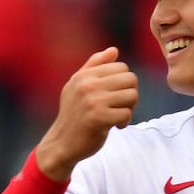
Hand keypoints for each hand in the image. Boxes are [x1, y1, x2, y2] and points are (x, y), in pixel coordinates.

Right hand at [34, 47, 138, 182]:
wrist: (61, 144)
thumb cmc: (73, 115)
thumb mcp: (77, 86)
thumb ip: (94, 66)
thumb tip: (114, 50)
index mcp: (84, 75)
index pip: (121, 67)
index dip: (123, 82)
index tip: (114, 96)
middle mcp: (87, 85)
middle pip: (130, 79)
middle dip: (129, 94)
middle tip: (118, 107)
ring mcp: (93, 102)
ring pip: (132, 96)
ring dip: (129, 109)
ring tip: (116, 116)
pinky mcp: (99, 119)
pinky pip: (126, 114)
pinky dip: (124, 122)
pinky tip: (114, 127)